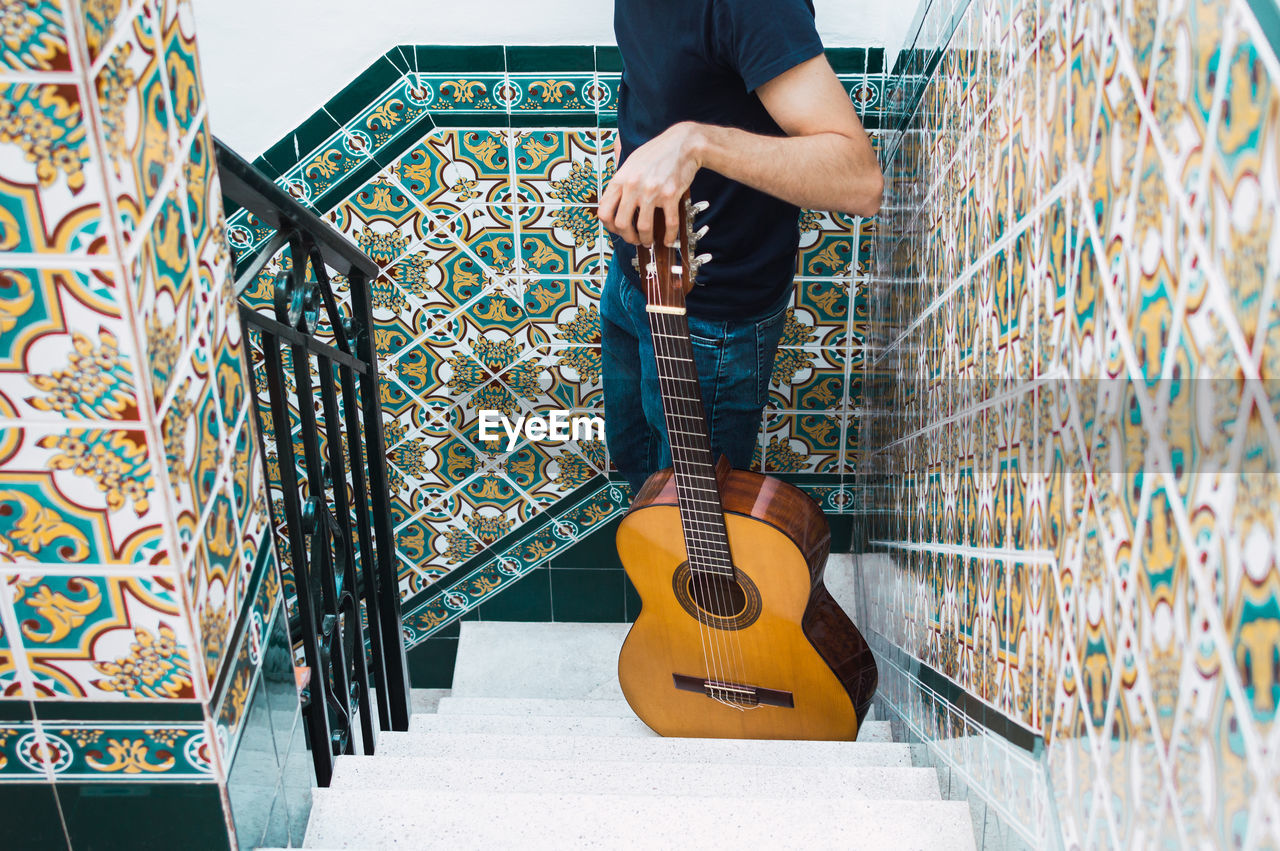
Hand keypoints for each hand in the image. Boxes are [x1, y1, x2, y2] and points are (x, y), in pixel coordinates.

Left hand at [598, 122, 703, 245]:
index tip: (617, 230)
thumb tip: (611, 202)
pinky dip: (668, 236)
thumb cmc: (657, 152)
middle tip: (634, 239)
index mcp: (620, 179)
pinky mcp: (670, 195)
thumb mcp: (631, 162)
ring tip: (649, 240)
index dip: (609, 227)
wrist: (682, 144)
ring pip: (643, 228)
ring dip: (646, 239)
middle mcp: (633, 186)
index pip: (604, 211)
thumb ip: (620, 182)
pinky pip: (669, 223)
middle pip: (621, 224)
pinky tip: (668, 239)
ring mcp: (652, 191)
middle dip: (628, 237)